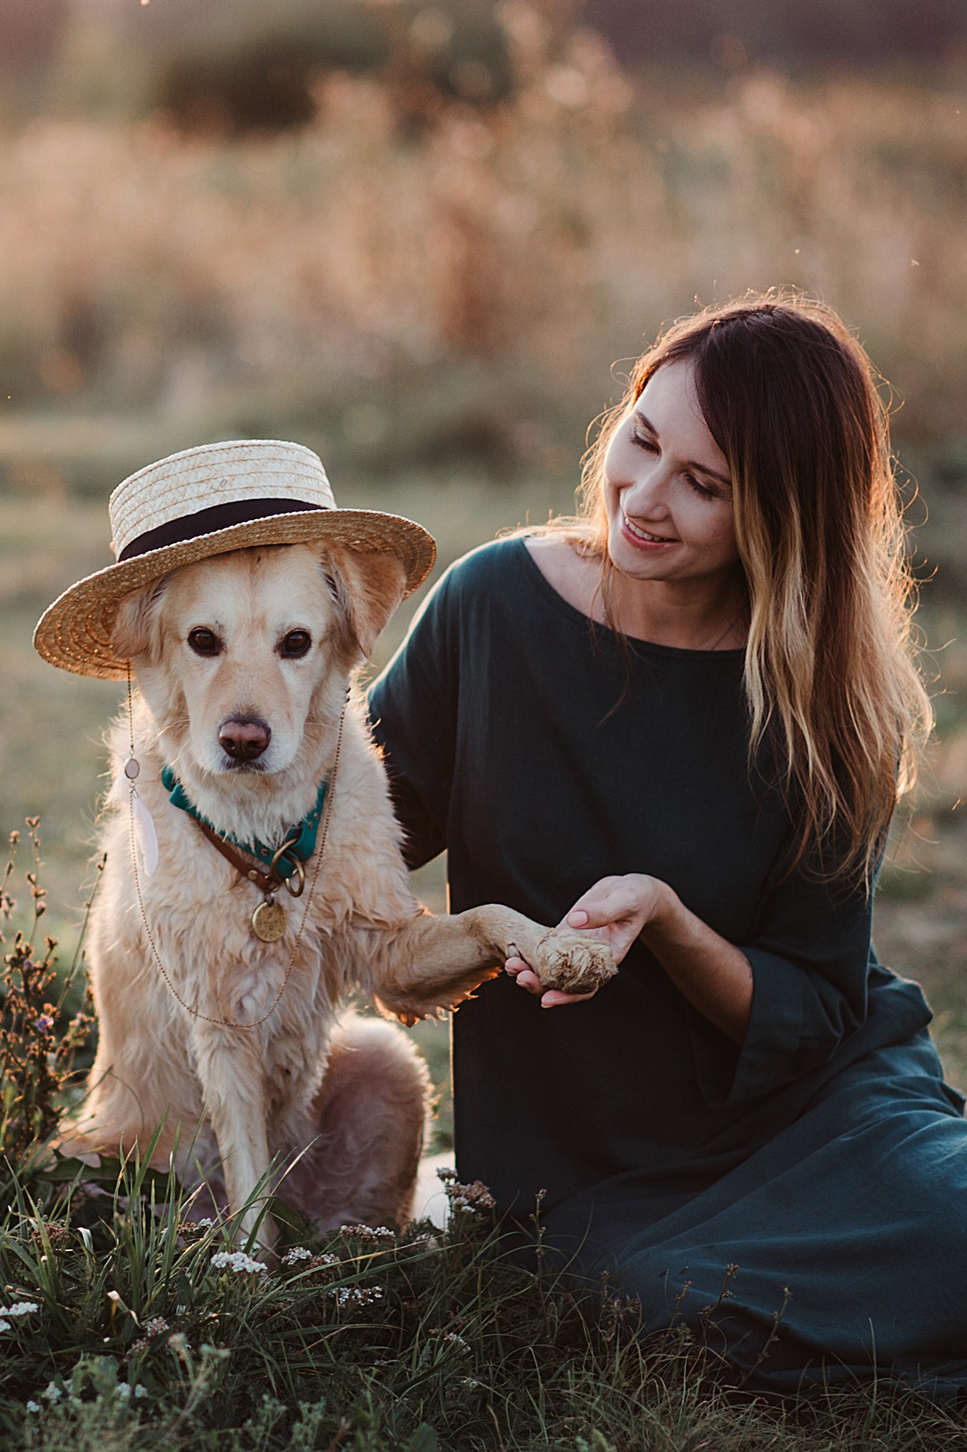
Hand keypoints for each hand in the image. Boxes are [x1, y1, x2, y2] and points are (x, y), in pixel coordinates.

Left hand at [505, 874, 668, 1007]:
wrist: (631, 890)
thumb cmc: (635, 898)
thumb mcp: (624, 901)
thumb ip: (602, 912)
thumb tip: (575, 921)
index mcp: (606, 959)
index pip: (585, 987)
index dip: (566, 996)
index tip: (547, 999)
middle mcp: (588, 959)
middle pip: (562, 982)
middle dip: (539, 984)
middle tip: (519, 975)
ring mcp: (574, 947)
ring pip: (549, 967)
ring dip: (529, 969)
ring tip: (510, 964)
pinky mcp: (565, 933)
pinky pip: (545, 948)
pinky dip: (530, 952)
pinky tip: (513, 949)